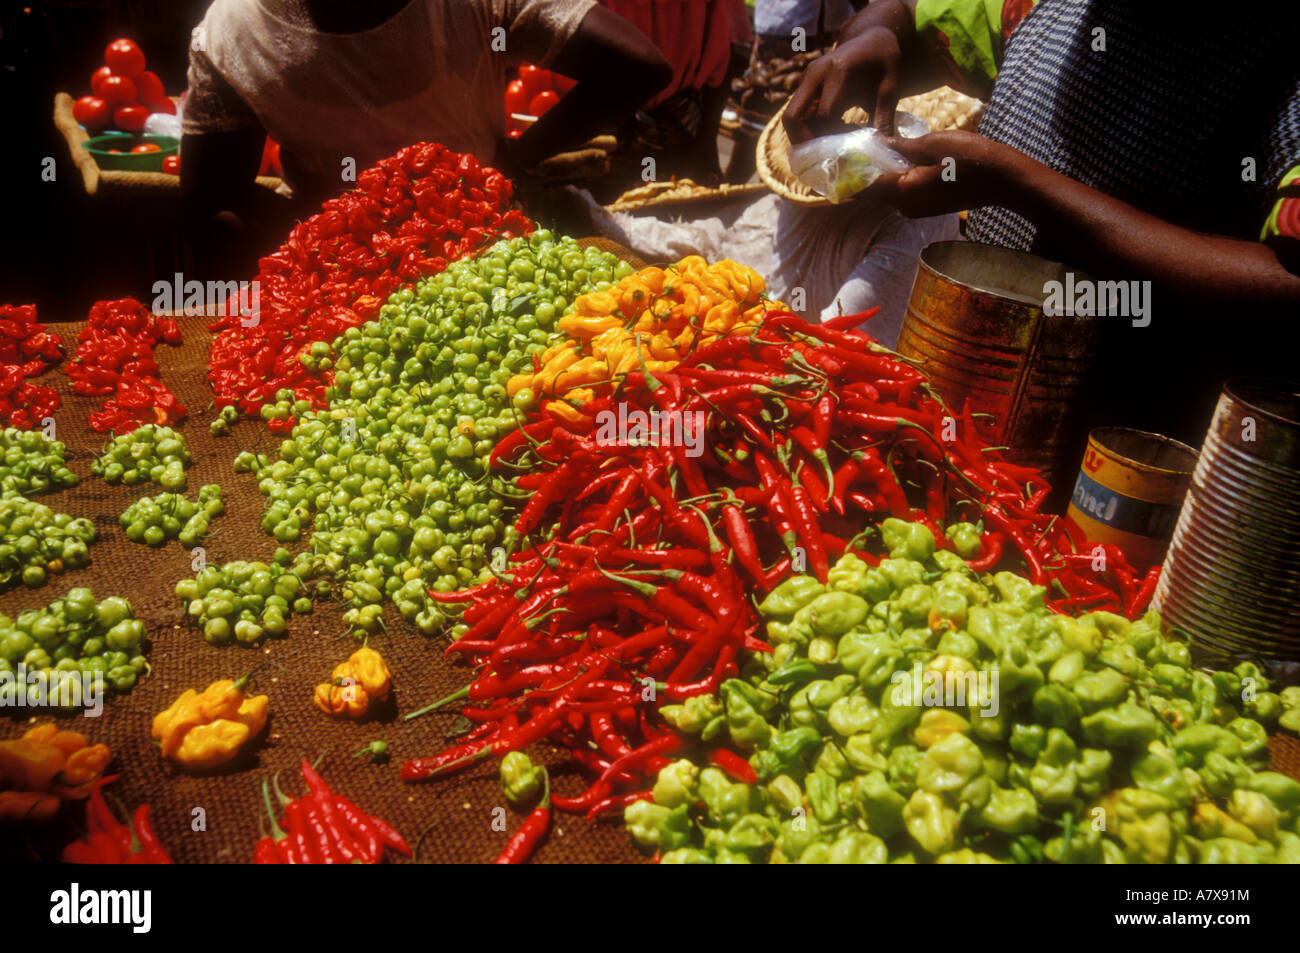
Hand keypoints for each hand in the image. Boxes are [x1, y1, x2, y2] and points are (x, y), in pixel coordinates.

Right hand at [784, 27, 902, 140]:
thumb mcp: (891, 86)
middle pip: (792, 117)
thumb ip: (885, 116)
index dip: (834, 137)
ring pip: (792, 118)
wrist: (870, 38)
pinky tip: (835, 132)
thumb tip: (885, 148)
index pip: (824, 115)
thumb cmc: (883, 61)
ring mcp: (806, 80)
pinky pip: (799, 114)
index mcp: (838, 71)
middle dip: (804, 142)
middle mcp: (814, 74)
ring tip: (835, 143)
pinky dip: (810, 128)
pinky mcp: (805, 87)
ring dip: (806, 136)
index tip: (852, 148)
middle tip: (827, 157)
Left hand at [865, 130, 1020, 216]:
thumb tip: (875, 141)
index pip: (864, 185)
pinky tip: (906, 161)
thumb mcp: (932, 143)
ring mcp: (917, 211)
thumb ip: (900, 146)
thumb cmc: (970, 157)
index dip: (852, 170)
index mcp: (903, 191)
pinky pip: (904, 194)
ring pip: (889, 192)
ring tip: (884, 149)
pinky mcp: (927, 209)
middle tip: (863, 146)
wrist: (1003, 180)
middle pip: (874, 191)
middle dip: (866, 171)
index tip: (843, 154)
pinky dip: (899, 179)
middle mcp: (906, 207)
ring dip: (884, 174)